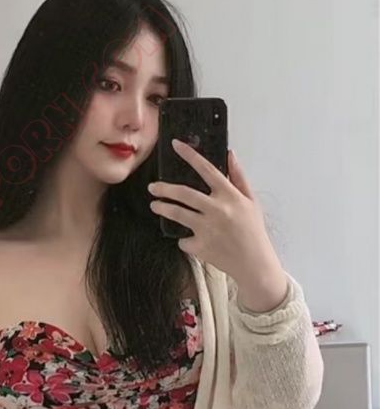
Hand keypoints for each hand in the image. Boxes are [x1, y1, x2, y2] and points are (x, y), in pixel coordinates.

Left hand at [148, 142, 283, 286]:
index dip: (189, 155)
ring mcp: (206, 228)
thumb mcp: (251, 201)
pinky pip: (184, 239)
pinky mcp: (200, 245)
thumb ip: (238, 177)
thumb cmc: (253, 231)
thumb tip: (230, 154)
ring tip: (155, 206)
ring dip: (162, 208)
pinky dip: (185, 239)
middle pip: (183, 193)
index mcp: (229, 195)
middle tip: (153, 187)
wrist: (254, 263)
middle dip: (164, 188)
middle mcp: (216, 209)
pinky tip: (191, 240)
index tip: (176, 145)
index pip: (206, 169)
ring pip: (176, 213)